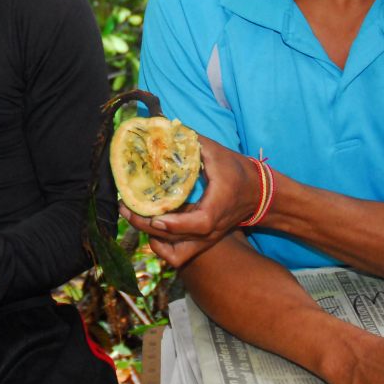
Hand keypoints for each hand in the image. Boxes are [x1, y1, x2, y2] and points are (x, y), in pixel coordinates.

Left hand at [120, 136, 260, 266]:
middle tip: (125, 207)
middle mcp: (211, 230)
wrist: (258, 194)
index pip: (199, 223)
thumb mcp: (216, 152)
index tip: (155, 217)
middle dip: (147, 226)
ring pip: (174, 253)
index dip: (176, 224)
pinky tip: (149, 226)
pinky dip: (160, 246)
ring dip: (151, 237)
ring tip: (132, 215)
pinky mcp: (200, 243)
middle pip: (177, 240)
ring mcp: (205, 240)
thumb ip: (191, 142)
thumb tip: (164, 128)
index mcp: (217, 207)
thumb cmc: (237, 171)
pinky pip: (176, 256)